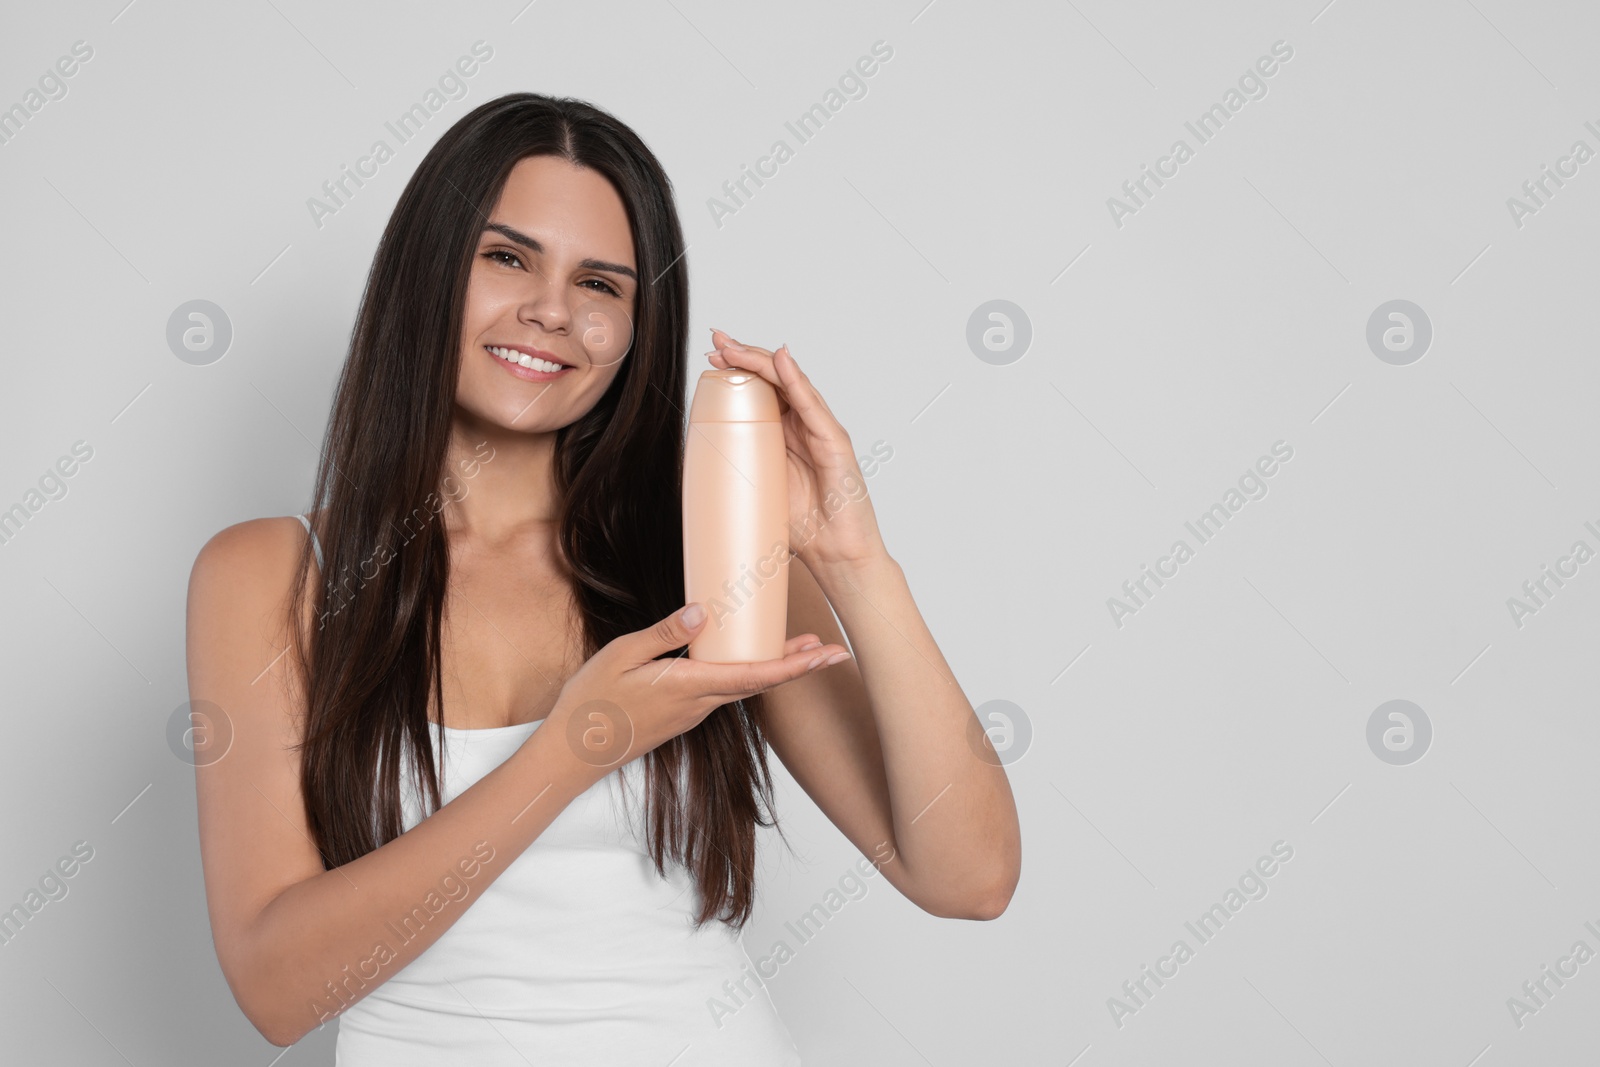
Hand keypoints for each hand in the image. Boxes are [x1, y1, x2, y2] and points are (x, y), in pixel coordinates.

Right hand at [545, 601, 849, 780]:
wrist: (574, 753)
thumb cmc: (592, 701)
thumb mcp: (621, 654)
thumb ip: (664, 633)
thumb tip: (703, 612)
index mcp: (689, 686)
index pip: (755, 675)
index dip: (796, 666)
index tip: (827, 655)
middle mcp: (699, 704)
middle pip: (761, 683)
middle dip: (799, 667)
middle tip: (833, 649)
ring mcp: (693, 714)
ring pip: (745, 689)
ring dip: (776, 670)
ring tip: (803, 648)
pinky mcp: (683, 716)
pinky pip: (725, 693)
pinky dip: (749, 676)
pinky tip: (749, 659)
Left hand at [706, 329, 887, 570]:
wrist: (836, 556)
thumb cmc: (804, 528)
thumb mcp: (758, 491)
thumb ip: (741, 469)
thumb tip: (701, 462)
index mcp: (784, 436)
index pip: (759, 393)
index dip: (737, 371)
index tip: (710, 357)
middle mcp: (803, 427)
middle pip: (773, 380)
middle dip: (743, 356)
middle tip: (716, 340)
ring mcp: (821, 431)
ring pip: (790, 384)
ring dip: (762, 361)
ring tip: (736, 346)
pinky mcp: (835, 442)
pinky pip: (813, 406)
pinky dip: (797, 382)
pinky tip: (781, 362)